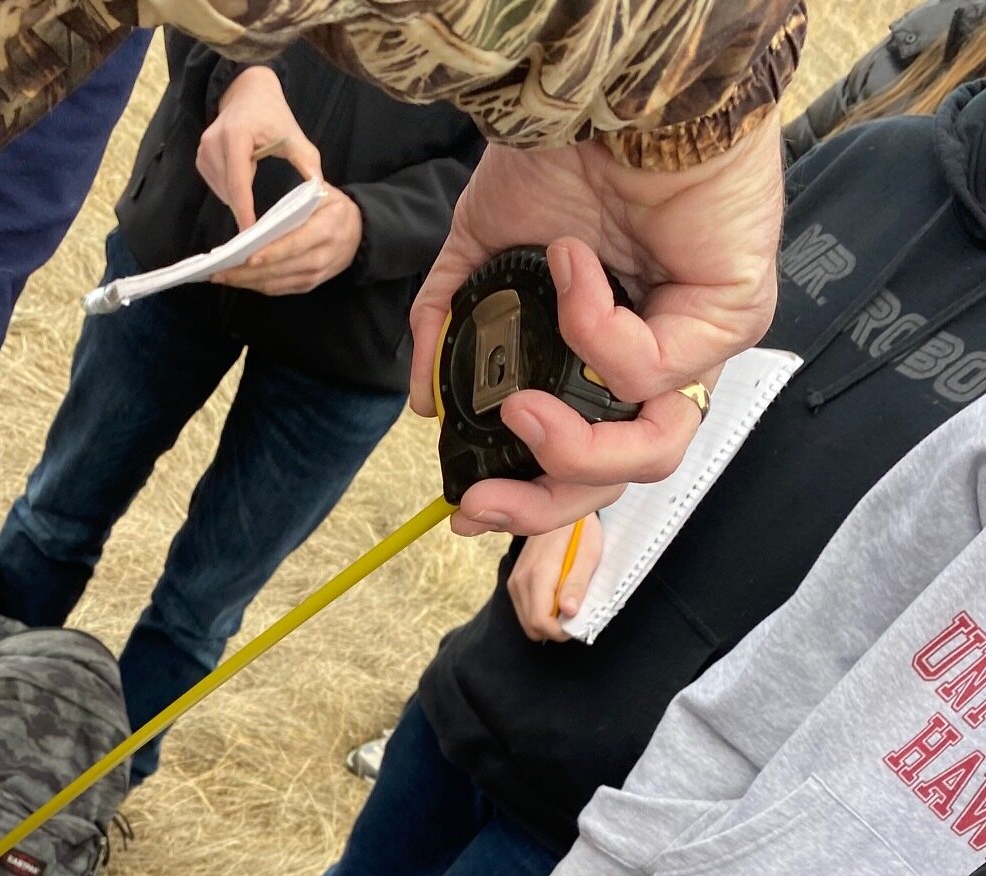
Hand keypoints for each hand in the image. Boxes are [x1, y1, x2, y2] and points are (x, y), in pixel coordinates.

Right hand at [196, 65, 321, 231]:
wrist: (247, 92)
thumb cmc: (271, 113)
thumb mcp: (292, 133)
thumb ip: (307, 161)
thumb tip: (320, 190)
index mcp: (236, 135)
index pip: (238, 182)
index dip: (244, 210)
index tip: (252, 234)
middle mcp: (214, 143)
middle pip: (230, 190)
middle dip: (244, 211)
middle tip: (261, 230)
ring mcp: (204, 151)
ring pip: (222, 191)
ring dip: (239, 201)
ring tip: (255, 201)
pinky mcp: (201, 157)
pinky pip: (217, 186)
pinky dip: (231, 192)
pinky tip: (244, 185)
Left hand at [215, 189, 363, 294]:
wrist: (359, 235)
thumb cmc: (335, 209)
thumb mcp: (324, 194)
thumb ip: (299, 201)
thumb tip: (268, 214)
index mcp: (325, 230)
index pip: (294, 244)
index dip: (270, 254)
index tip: (247, 258)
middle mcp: (320, 258)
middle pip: (279, 269)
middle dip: (246, 273)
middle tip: (218, 271)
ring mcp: (313, 276)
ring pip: (275, 283)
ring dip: (246, 283)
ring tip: (221, 277)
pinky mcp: (307, 285)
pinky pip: (278, 289)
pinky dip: (256, 286)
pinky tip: (238, 281)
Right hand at [411, 112, 783, 535]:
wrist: (609, 90)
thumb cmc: (565, 155)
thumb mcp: (482, 253)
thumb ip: (451, 330)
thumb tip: (424, 403)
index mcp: (604, 358)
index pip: (582, 458)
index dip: (527, 497)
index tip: (466, 505)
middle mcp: (657, 361)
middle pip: (616, 476)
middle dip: (541, 503)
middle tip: (479, 502)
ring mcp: (699, 345)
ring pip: (653, 450)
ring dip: (576, 448)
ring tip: (523, 410)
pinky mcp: (730, 317)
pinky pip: (650, 369)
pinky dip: (593, 325)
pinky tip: (570, 265)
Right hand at [506, 514, 602, 641]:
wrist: (559, 504)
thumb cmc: (581, 529)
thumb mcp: (589, 554)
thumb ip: (577, 583)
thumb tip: (569, 612)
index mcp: (539, 574)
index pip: (540, 623)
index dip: (561, 632)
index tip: (579, 623)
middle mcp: (520, 580)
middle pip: (532, 628)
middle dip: (556, 628)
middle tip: (576, 611)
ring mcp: (514, 581)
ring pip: (527, 622)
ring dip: (549, 620)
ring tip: (568, 599)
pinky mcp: (514, 581)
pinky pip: (525, 610)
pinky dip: (542, 610)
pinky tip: (557, 594)